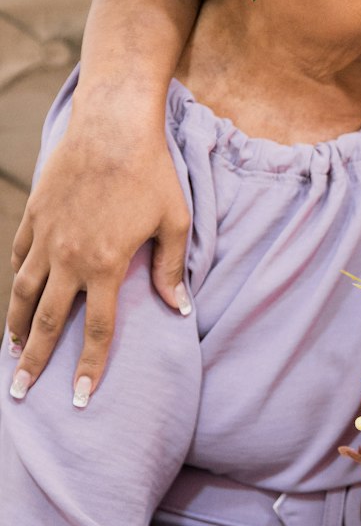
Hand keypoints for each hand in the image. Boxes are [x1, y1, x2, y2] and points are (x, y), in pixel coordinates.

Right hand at [7, 108, 189, 398]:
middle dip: (35, 363)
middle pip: (49, 322)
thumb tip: (179, 309)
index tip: (78, 400)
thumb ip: (170, 269)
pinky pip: (19, 257)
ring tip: (10, 352)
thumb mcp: (174, 222)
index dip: (89, 368)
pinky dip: (17, 281)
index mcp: (106, 266)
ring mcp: (47, 237)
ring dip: (16, 326)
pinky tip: (17, 298)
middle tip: (20, 393)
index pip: (98, 331)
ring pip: (24, 293)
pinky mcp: (34, 215)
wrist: (112, 125)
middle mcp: (70, 258)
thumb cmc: (152, 172)